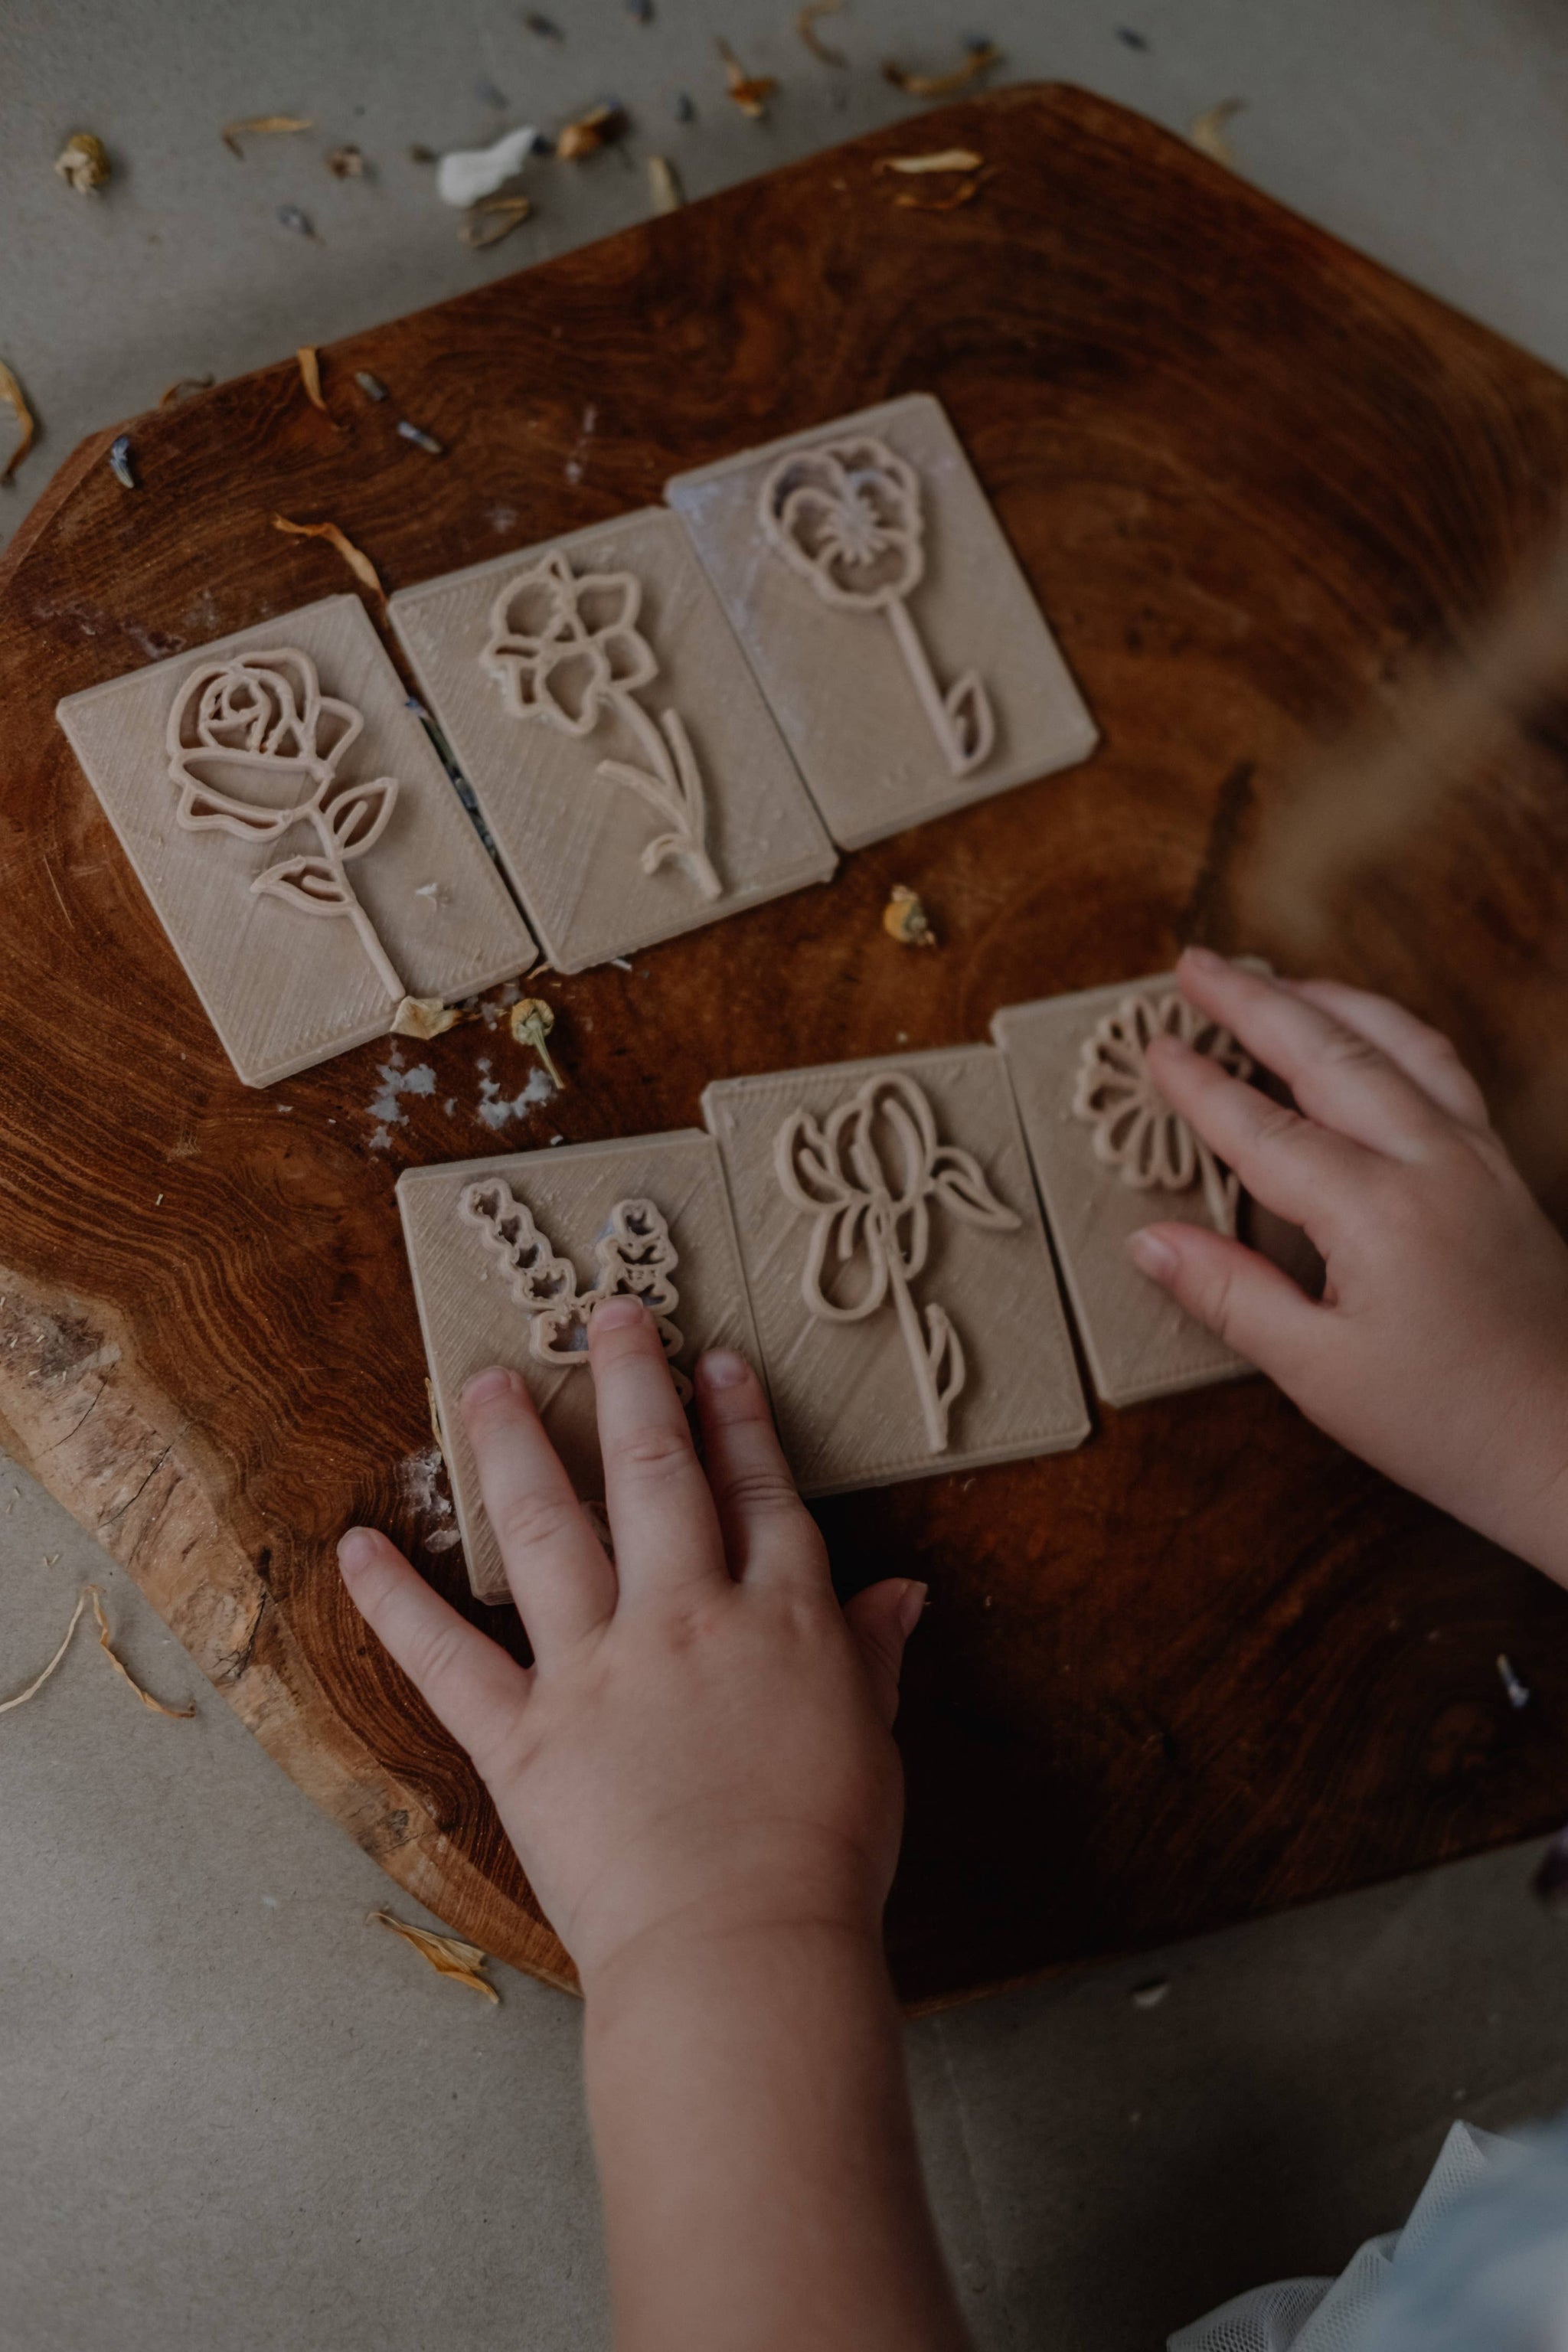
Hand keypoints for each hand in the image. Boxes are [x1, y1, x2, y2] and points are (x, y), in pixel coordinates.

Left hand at [337, 1298, 925, 1990]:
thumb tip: (904, 1593)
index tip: (715, 1363)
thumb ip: (872, 1656)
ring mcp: (599, 1669)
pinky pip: (446, 1658)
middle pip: (657, 1476)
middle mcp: (687, 1619)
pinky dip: (394, 1603)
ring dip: (514, 1448)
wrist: (744, 1948)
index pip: (760, 1495)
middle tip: (607, 1315)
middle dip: (632, 1386)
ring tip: (483, 1382)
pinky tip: (358, 1547)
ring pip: (551, 1531)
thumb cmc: (823, 1859)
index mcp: (781, 1621)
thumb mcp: (871, 1743)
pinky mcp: (524, 1736)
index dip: (738, 1422)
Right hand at [1129, 947, 1567, 1581]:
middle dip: (1256, 1002)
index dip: (1200, 1087)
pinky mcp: (1504, 1174)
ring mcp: (1478, 1160)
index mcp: (1378, 1213)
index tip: (1154, 1047)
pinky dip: (1393, 1032)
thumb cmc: (1451, 1425)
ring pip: (1399, 1043)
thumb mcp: (1317, 1373)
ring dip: (1330, 1001)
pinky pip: (1444, 1070)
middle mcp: (1434, 1164)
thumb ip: (1229, 1295)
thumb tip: (1150, 1242)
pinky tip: (1369, 1035)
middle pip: (1330, 1052)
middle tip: (1196, 965)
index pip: (1265, 1129)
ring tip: (1276, 981)